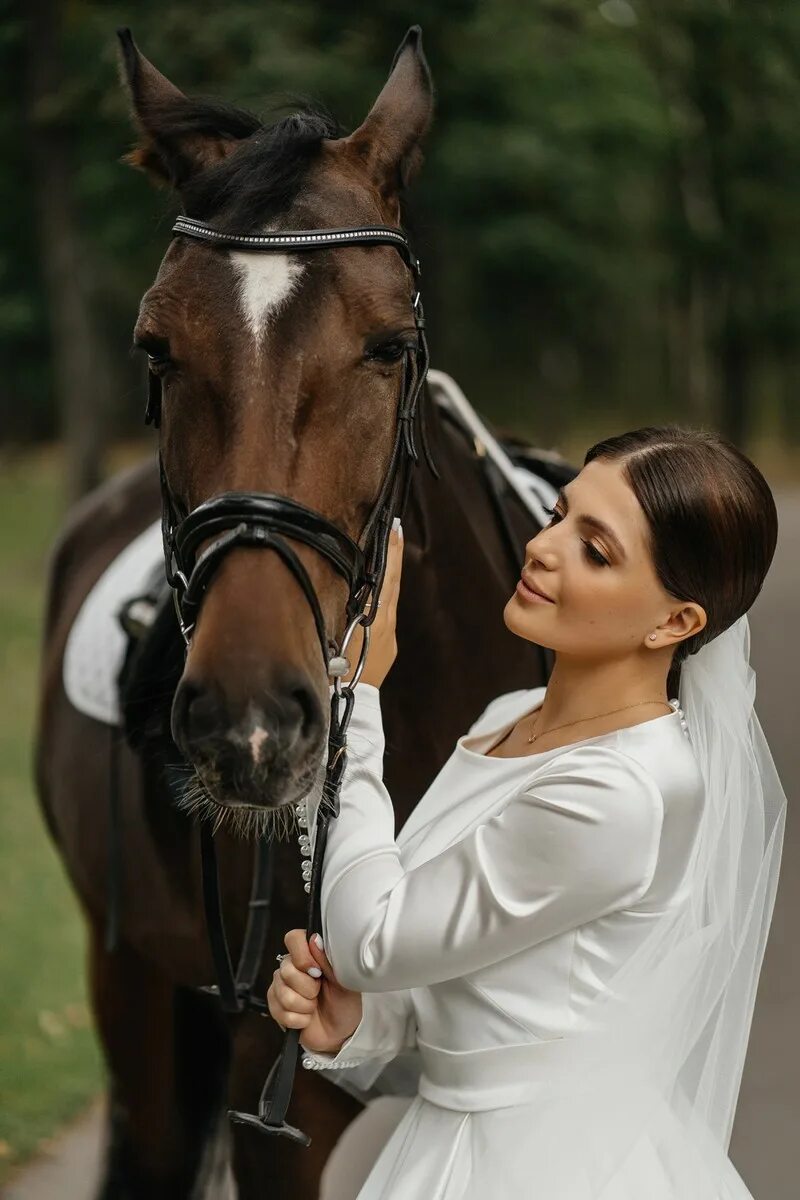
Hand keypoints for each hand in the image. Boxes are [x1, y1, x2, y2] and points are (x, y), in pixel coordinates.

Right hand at [266, 928, 362, 1055]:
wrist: (341, 1031)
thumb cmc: (345, 1001)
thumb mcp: (345, 978)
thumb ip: (328, 958)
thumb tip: (314, 939)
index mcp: (310, 954)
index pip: (293, 938)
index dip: (302, 955)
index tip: (317, 971)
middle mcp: (292, 966)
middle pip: (286, 970)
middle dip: (308, 988)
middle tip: (320, 992)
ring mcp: (281, 986)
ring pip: (283, 994)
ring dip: (305, 1005)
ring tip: (315, 1005)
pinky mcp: (276, 1007)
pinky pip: (281, 1012)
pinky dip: (299, 1019)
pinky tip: (307, 1017)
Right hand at [342, 520, 403, 688]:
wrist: (353, 708)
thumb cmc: (336, 674)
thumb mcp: (335, 638)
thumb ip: (344, 611)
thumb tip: (349, 584)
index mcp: (376, 620)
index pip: (384, 578)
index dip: (389, 553)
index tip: (393, 528)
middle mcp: (387, 625)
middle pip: (392, 583)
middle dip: (394, 554)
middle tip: (396, 527)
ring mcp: (389, 637)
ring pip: (390, 597)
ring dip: (390, 572)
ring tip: (389, 548)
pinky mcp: (387, 647)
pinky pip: (387, 612)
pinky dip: (384, 593)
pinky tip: (378, 586)